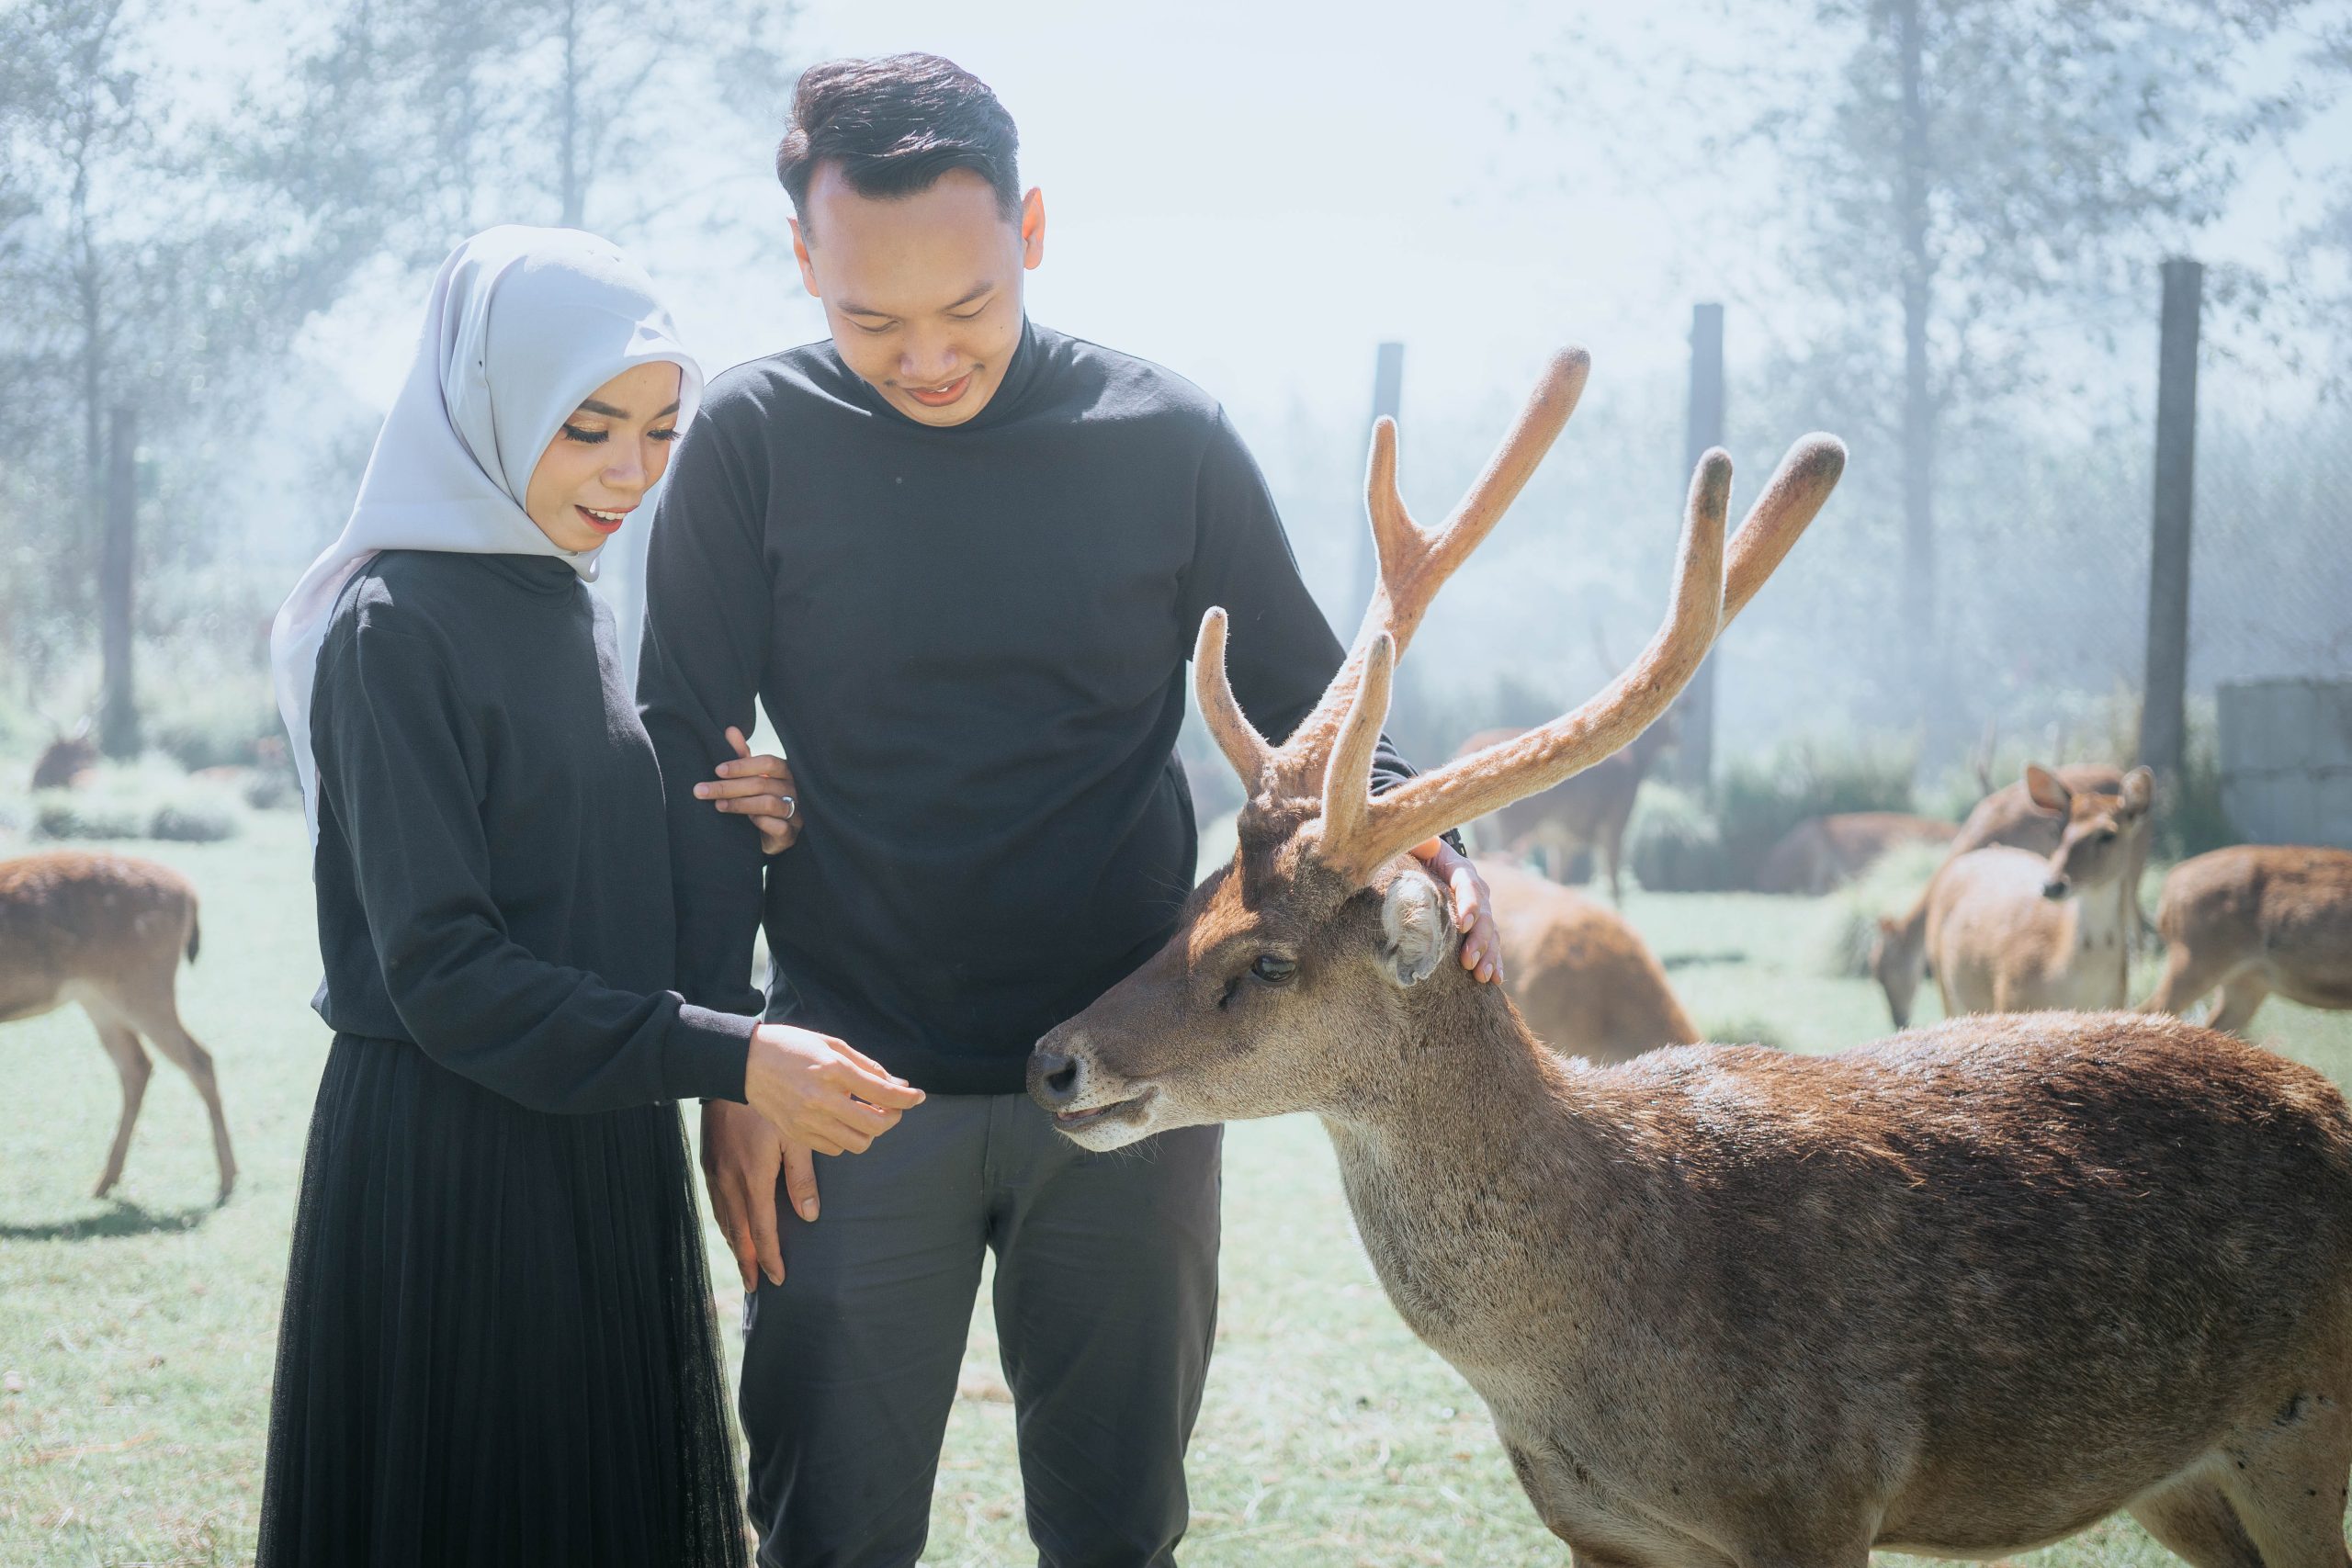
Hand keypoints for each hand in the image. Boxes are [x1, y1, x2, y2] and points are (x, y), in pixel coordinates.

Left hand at [694, 727, 799, 853]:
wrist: (771, 836)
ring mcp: (795, 812)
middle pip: (762, 784)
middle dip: (729, 787)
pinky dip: (760, 822)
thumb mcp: (751, 776)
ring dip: (740, 804)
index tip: (717, 770)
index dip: (742, 766)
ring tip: (718, 805)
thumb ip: (742, 755)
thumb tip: (730, 730)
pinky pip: (778, 826)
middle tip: (702, 790)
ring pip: (769, 804)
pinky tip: (745, 822)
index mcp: (785, 771)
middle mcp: (793, 789)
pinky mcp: (791, 833)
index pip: (768, 763)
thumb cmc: (760, 799)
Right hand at [701, 1101, 826, 1289]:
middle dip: (748, 1261)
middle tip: (756, 1287)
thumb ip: (802, 1178)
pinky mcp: (709, 1163)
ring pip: (724, 1220)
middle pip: (739, 1233)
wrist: (731, 1074)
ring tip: (745, 1265)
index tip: (778, 1279)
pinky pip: (715, 1203)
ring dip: (735, 1246)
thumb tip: (810, 1216)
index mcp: (753, 1178)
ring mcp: (715, 1173)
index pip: (763, 1230)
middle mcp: (730, 1181)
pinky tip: (730, 1227)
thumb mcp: (795, 1137)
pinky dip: (724, 1223)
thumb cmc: (770, 1104)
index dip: (770, 1257)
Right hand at [742, 1023, 924, 1156]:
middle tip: (892, 1108)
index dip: (907, 1098)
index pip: (883, 1092)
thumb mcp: (831, 1044)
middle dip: (892, 1118)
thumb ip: (866, 1066)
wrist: (745, 1061)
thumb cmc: (791, 1047)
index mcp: (833, 1070)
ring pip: (857, 1143)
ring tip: (866, 1115)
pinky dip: (847, 1139)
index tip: (918, 1097)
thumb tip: (897, 1083)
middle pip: (875, 1124)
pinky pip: (835, 1149)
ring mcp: (807, 1120)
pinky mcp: (796, 1134)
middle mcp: (822, 1098)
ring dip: (870, 1132)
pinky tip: (843, 1122)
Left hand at [1411, 838, 1503, 984]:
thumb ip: (1418, 843)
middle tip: (1467, 961)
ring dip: (1488, 955)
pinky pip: (1490, 945)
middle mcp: (1474, 889)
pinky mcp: (1476, 928)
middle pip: (1483, 914)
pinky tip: (1494, 979)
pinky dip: (1493, 962)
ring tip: (1481, 977)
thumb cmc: (1410, 856)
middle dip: (1478, 939)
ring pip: (1490, 933)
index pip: (1469, 885)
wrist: (1417, 866)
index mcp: (1458, 868)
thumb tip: (1428, 843)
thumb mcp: (1410, 845)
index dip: (1469, 904)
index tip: (1463, 924)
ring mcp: (1478, 910)